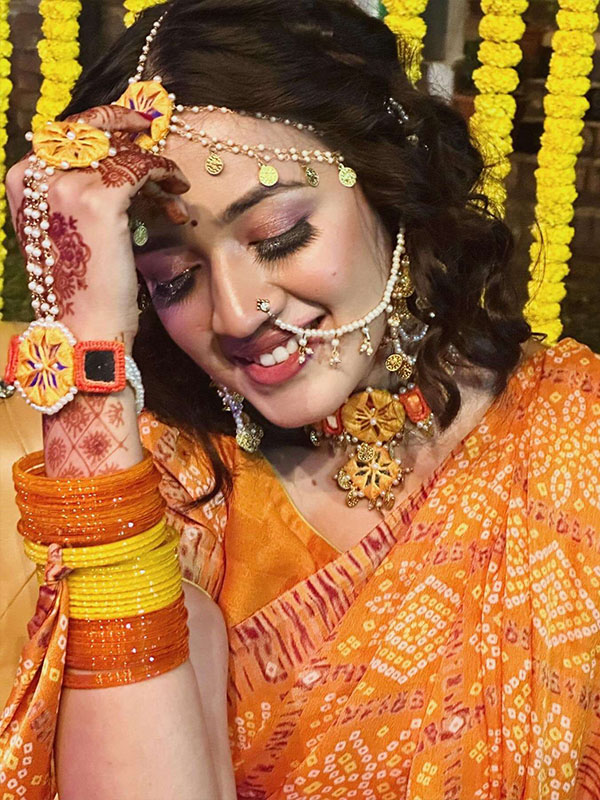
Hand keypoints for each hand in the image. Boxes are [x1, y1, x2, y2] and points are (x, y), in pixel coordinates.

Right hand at [6, 105, 189, 349]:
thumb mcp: (68, 229)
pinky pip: (141, 166)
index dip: (102, 123)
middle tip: (152, 127)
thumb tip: (116, 159)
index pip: (66, 133)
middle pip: (90, 128)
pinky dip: (165, 173)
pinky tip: (177, 192)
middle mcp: (38, 174)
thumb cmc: (82, 286)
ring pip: (121, 149)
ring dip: (154, 166)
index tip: (132, 124)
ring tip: (174, 190)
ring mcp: (67, 184)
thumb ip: (78, 190)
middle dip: (126, 125)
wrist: (84, 328)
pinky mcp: (100, 199)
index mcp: (23, 180)